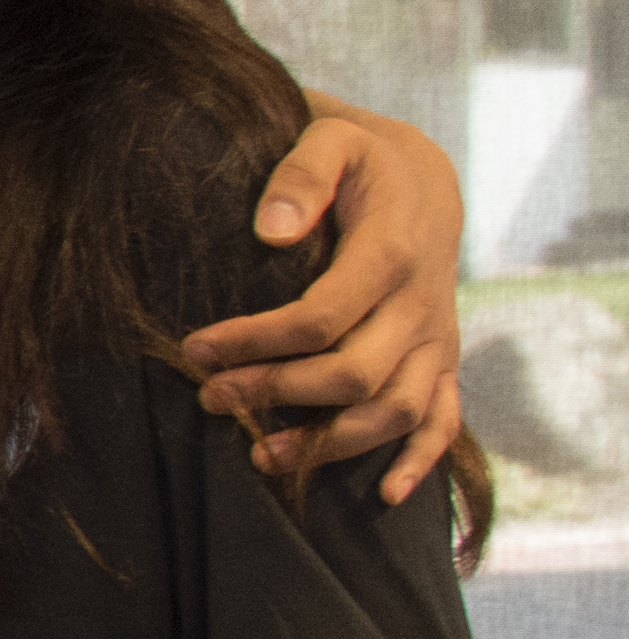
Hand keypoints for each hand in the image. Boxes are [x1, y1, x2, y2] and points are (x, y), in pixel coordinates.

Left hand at [184, 109, 466, 500]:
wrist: (422, 179)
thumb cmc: (359, 161)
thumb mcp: (331, 141)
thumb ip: (301, 177)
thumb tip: (269, 230)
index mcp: (391, 254)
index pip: (321, 318)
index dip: (256, 341)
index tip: (194, 349)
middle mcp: (421, 304)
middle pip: (352, 373)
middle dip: (276, 393)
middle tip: (210, 399)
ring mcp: (436, 338)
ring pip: (395, 409)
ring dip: (330, 441)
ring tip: (260, 455)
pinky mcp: (442, 359)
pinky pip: (444, 420)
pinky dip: (420, 461)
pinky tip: (386, 497)